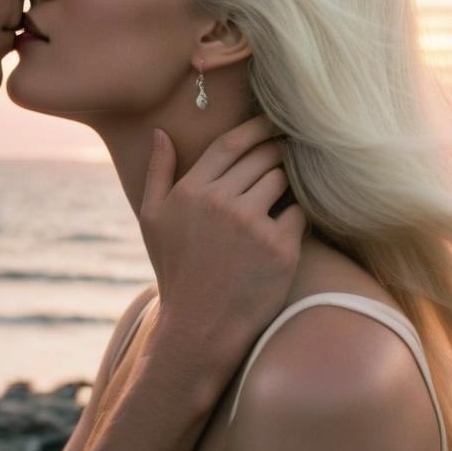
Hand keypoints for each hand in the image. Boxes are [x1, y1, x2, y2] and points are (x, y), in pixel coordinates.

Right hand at [138, 116, 305, 381]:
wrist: (199, 329)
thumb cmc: (176, 270)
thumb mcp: (153, 219)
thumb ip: (157, 172)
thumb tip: (161, 132)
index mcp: (191, 190)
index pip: (231, 143)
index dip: (256, 126)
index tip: (274, 122)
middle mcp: (220, 201)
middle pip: (262, 157)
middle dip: (277, 152)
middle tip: (286, 153)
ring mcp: (252, 225)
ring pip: (282, 180)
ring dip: (285, 181)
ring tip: (283, 193)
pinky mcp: (280, 248)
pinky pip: (299, 212)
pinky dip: (296, 214)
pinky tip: (287, 224)